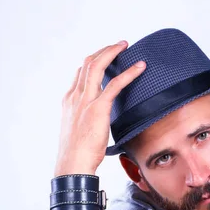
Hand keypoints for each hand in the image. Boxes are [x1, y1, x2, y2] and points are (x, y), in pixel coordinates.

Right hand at [54, 41, 146, 175]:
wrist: (72, 164)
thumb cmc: (77, 155)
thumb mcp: (80, 133)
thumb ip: (88, 123)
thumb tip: (99, 126)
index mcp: (70, 102)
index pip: (80, 74)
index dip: (92, 62)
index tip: (104, 58)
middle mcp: (76, 97)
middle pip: (87, 63)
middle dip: (103, 50)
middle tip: (118, 45)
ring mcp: (85, 101)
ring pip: (97, 65)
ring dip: (112, 52)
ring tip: (125, 46)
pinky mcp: (98, 108)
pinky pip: (115, 84)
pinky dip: (129, 73)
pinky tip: (139, 68)